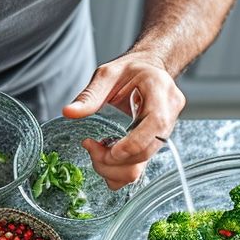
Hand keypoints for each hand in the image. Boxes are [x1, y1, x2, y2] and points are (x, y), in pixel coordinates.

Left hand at [62, 52, 185, 189]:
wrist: (148, 70)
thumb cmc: (130, 70)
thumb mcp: (108, 74)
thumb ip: (90, 94)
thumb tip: (69, 112)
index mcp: (161, 91)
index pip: (156, 124)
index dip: (133, 143)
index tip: (109, 150)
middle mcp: (169, 113)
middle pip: (148, 149)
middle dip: (116, 159)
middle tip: (92, 148)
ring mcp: (166, 131)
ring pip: (144, 162)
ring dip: (115, 167)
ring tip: (96, 151)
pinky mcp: (155, 143)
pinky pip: (140, 166)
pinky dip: (119, 169)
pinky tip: (106, 155)